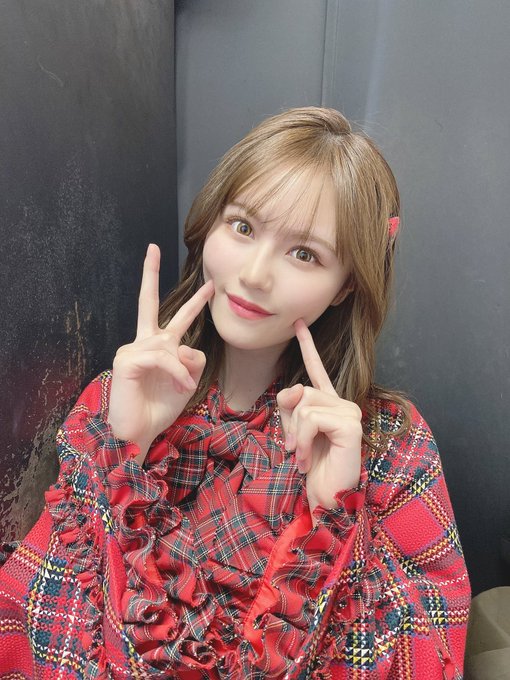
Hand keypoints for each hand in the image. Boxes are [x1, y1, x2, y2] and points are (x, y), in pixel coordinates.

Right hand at [107, 244, 213, 457]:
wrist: (140, 432)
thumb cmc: (160, 408)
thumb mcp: (187, 381)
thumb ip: (193, 360)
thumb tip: (187, 347)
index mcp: (159, 347)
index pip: (175, 318)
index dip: (193, 302)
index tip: (207, 285)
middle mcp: (144, 343)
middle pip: (148, 302)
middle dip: (150, 274)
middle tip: (152, 247)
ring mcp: (132, 350)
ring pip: (170, 344)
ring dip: (183, 368)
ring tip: (185, 387)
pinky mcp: (127, 360)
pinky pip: (162, 357)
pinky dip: (177, 372)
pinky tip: (181, 386)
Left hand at [276, 319, 361, 513]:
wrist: (327, 498)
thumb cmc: (312, 468)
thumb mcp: (294, 432)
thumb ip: (291, 407)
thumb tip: (293, 390)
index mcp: (329, 405)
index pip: (316, 370)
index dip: (308, 345)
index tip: (298, 323)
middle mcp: (343, 404)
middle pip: (301, 392)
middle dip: (289, 421)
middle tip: (295, 448)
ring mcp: (350, 413)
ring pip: (304, 404)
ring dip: (295, 434)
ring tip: (302, 456)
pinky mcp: (350, 425)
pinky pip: (312, 418)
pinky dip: (303, 440)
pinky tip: (308, 459)